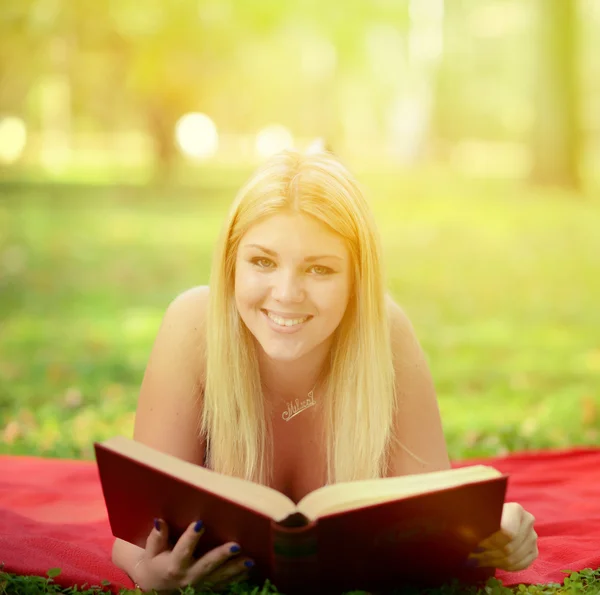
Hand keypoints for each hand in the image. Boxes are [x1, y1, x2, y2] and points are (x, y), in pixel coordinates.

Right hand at [134, 518, 253, 592]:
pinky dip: (237, 578)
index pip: (183, 549)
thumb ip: (157, 537)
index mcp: (174, 565)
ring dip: (235, 569)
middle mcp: (188, 576)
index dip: (191, 537)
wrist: (154, 589)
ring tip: (249, 560)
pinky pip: (224, 584)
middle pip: (207, 565)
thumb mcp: (151, 552)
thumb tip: (160, 521)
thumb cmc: (154, 564)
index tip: (199, 523)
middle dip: (222, 556)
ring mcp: (200, 585)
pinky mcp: (208, 589)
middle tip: (236, 546)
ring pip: (220, 577)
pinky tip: (248, 569)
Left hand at [467, 502, 537, 570]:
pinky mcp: (533, 551)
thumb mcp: (476, 513)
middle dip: (488, 554)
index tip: (474, 545)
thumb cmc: (482, 513)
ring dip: (493, 561)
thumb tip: (470, 538)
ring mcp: (533, 537)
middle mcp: (528, 521)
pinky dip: (503, 566)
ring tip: (478, 559)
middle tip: (472, 555)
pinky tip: (491, 561)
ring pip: (513, 558)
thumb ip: (477, 524)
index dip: (489, 542)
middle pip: (508, 548)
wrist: (492, 517)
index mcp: (516, 509)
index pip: (507, 533)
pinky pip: (520, 565)